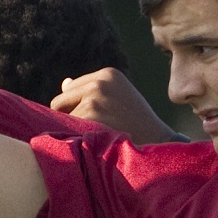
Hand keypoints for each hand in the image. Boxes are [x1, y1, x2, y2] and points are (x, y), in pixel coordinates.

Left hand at [50, 67, 182, 144]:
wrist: (158, 144)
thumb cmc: (137, 124)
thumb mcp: (119, 98)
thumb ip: (92, 90)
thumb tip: (63, 83)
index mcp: (108, 74)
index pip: (70, 89)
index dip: (78, 108)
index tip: (96, 120)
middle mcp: (100, 82)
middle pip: (60, 101)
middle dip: (70, 117)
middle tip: (92, 131)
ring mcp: (94, 97)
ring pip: (62, 117)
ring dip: (74, 130)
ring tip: (98, 137)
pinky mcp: (88, 115)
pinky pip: (66, 130)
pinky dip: (76, 139)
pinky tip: (96, 143)